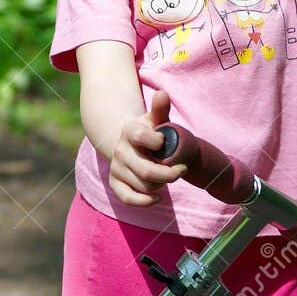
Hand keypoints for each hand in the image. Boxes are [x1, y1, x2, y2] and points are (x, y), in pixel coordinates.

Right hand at [108, 87, 188, 207]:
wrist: (130, 144)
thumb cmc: (150, 132)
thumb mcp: (155, 119)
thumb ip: (160, 109)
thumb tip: (163, 94)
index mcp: (129, 131)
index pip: (143, 138)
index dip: (159, 143)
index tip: (166, 142)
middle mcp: (119, 151)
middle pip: (146, 171)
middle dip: (169, 174)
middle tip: (182, 170)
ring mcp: (116, 168)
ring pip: (144, 185)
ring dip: (161, 184)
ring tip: (166, 176)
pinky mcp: (115, 183)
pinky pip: (128, 198)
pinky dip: (144, 201)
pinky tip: (158, 197)